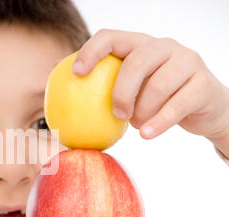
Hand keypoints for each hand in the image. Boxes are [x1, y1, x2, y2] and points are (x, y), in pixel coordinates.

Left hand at [72, 29, 228, 156]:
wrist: (202, 109)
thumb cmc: (155, 100)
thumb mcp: (131, 90)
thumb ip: (102, 86)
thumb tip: (58, 84)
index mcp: (139, 44)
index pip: (111, 37)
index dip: (92, 51)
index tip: (77, 74)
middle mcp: (164, 46)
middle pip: (137, 62)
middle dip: (121, 92)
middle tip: (117, 115)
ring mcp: (187, 62)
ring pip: (159, 85)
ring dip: (143, 112)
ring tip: (137, 125)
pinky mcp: (203, 84)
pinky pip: (177, 105)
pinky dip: (158, 123)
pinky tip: (146, 135)